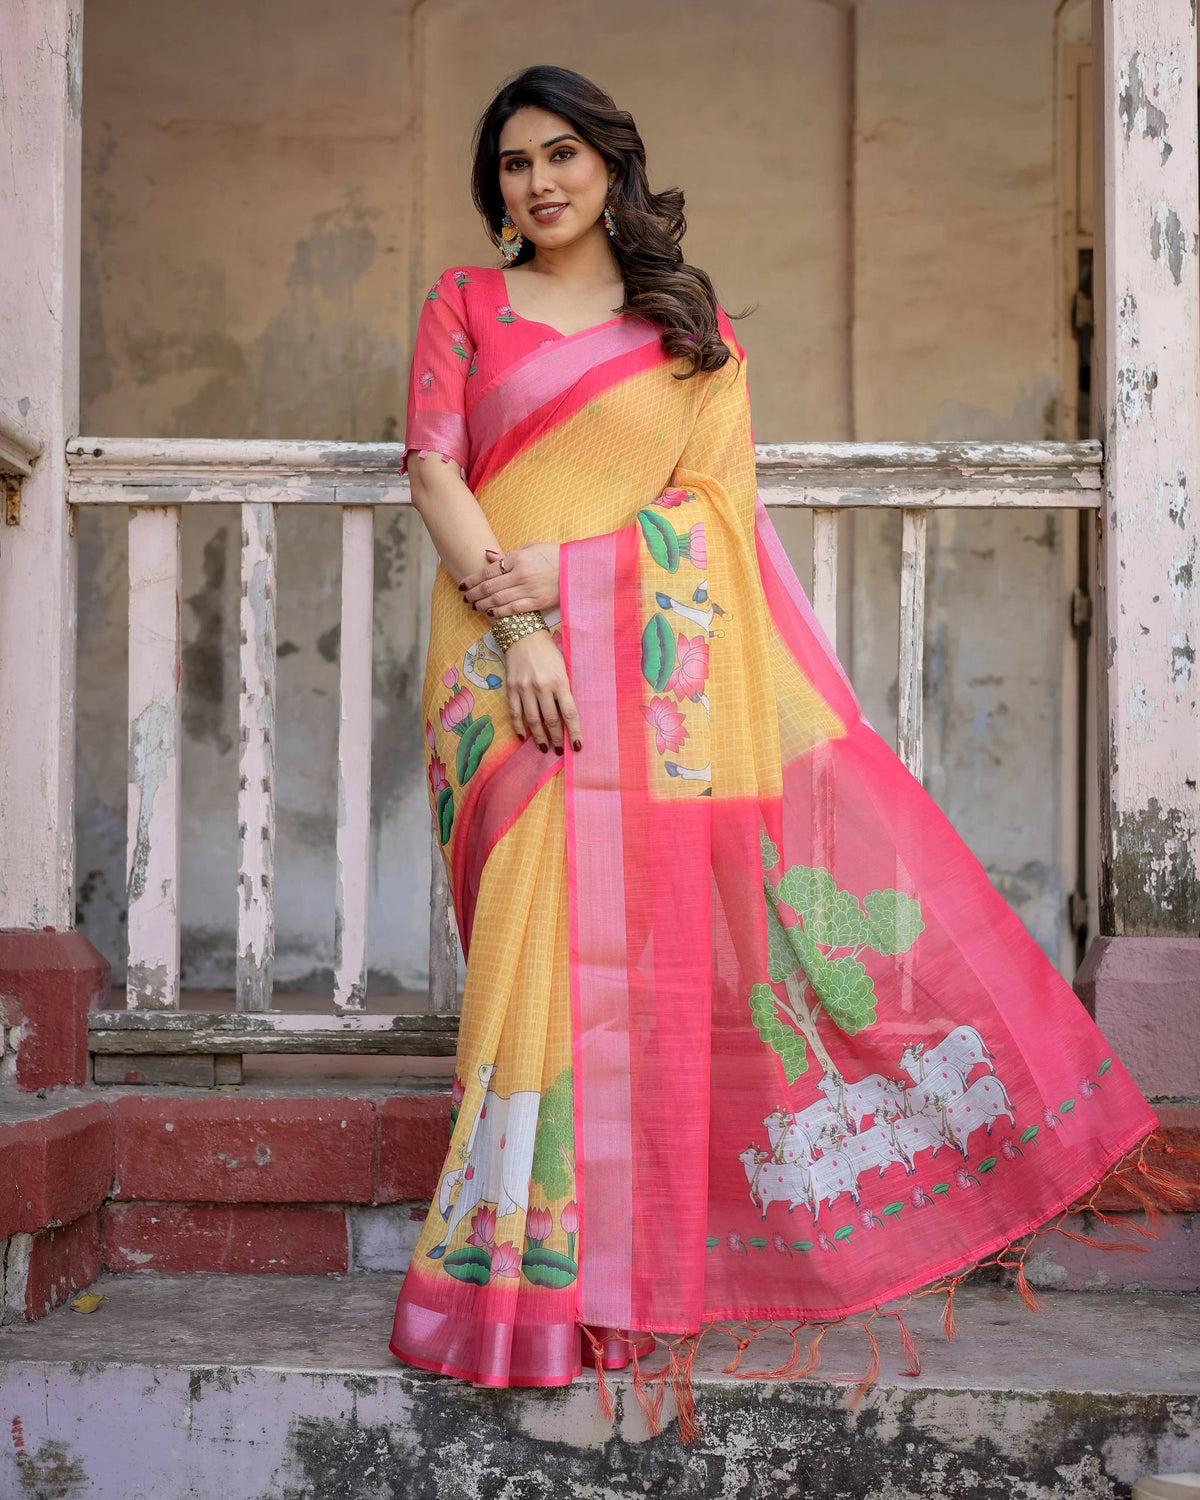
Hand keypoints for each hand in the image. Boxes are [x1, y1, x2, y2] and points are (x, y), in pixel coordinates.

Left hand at [459, 543, 558, 616]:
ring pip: (498, 600)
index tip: (463, 584)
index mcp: (518, 559)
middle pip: (489, 587)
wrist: (577, 568)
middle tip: (465, 597)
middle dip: (473, 594)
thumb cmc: (554, 555)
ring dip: (482, 604)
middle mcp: (520, 574)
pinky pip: (513, 609)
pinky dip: (499, 612)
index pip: (488, 571)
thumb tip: (487, 555)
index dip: (472, 579)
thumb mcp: (531, 548)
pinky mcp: (537, 602)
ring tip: (474, 606)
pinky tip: (490, 613)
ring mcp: (528, 590)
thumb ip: (508, 555)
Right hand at [502, 628, 582, 753]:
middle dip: (556, 738)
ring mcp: (524, 688)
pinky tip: (523, 737)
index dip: (573, 731)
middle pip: (550, 719)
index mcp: (559, 681)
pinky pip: (515, 712)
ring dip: (539, 737)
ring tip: (544, 747)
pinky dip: (518, 727)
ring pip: (532, 720)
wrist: (523, 635)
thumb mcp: (563, 668)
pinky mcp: (511, 688)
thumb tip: (566, 715)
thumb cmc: (548, 651)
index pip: (569, 713)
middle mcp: (542, 687)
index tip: (577, 746)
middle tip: (560, 750)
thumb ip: (564, 689)